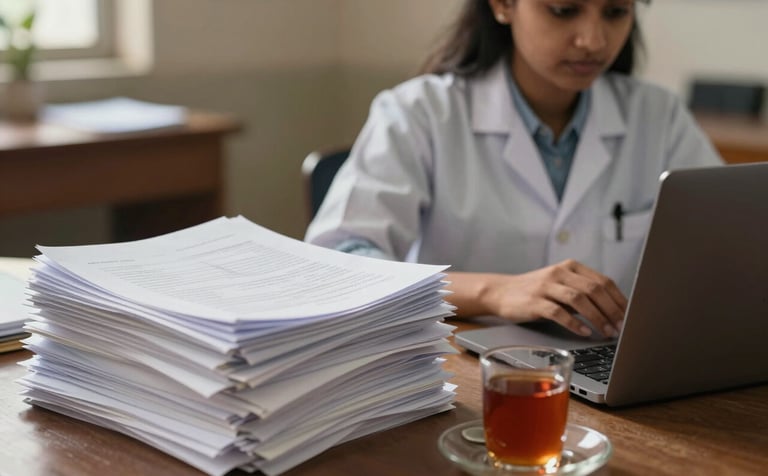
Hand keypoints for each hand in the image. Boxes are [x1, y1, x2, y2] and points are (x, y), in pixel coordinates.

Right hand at [478, 259, 626, 336]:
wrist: (502, 292)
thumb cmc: (536, 292)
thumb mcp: (561, 286)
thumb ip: (583, 293)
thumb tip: (615, 312)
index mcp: (571, 267)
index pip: (603, 281)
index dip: (619, 300)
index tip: (631, 316)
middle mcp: (560, 273)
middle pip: (594, 289)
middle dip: (612, 310)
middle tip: (622, 327)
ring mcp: (546, 286)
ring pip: (579, 299)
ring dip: (597, 318)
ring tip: (607, 332)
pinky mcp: (534, 301)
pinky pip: (559, 312)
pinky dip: (574, 324)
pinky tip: (584, 332)